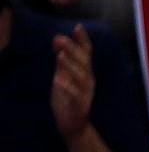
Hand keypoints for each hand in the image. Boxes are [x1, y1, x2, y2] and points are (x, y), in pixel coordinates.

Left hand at [51, 24, 95, 142]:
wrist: (75, 125)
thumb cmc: (69, 98)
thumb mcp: (64, 75)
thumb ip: (62, 59)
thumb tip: (58, 38)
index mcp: (85, 73)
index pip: (86, 54)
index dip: (83, 41)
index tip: (78, 27)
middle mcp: (88, 81)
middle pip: (83, 63)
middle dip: (73, 50)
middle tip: (60, 38)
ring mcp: (85, 94)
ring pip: (80, 78)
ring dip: (70, 66)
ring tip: (60, 56)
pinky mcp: (79, 106)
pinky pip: (74, 96)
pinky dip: (67, 87)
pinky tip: (58, 79)